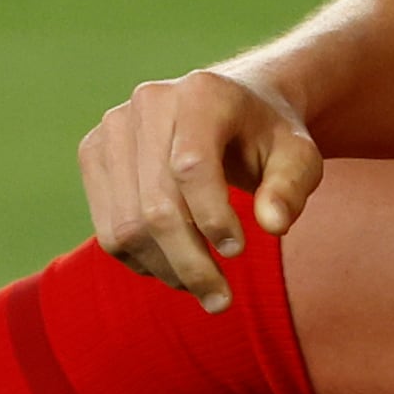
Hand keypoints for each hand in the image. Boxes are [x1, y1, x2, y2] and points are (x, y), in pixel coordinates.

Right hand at [77, 69, 325, 312]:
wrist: (230, 110)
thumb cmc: (268, 138)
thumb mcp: (299, 156)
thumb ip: (292, 187)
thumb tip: (273, 225)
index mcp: (201, 93)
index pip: (190, 167)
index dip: (212, 218)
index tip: (239, 252)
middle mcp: (148, 101)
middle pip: (154, 206)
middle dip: (189, 263)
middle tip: (221, 301)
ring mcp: (114, 127)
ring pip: (126, 226)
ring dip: (165, 270)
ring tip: (204, 287)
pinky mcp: (94, 153)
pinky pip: (108, 229)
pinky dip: (142, 261)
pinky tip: (177, 264)